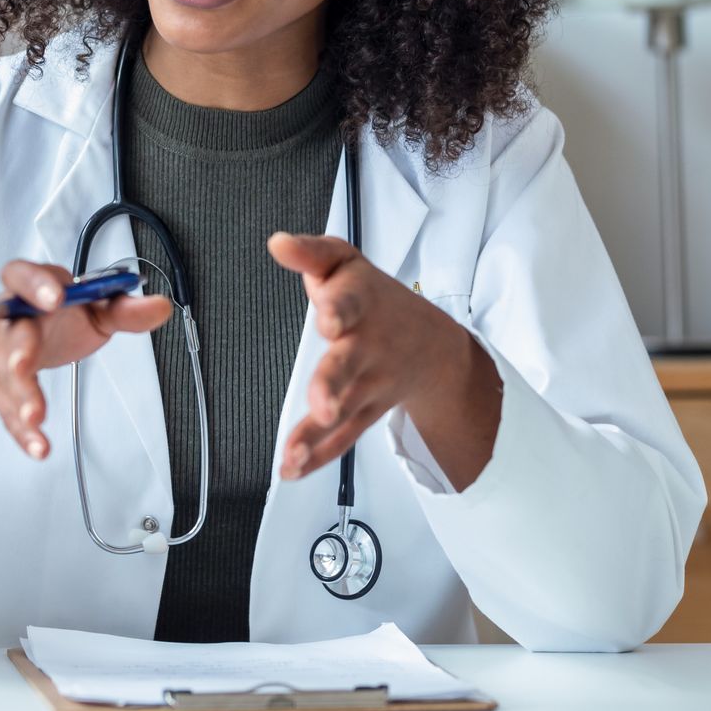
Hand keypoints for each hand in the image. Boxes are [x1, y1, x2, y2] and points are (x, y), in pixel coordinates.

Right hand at [0, 260, 171, 461]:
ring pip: (7, 378)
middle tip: (23, 363)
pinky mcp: (0, 394)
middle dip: (18, 349)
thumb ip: (122, 309)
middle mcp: (10, 323)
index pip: (24, 276)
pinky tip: (39, 446)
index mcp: (32, 293)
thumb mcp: (86, 310)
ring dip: (22, 396)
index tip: (56, 297)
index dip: (37, 285)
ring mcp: (0, 360)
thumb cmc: (45, 323)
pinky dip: (25, 433)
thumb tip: (159, 306)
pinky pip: (9, 415)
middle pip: (11, 334)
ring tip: (35, 414)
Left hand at [268, 232, 490, 482]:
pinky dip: (319, 455)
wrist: (433, 346)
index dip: (338, 310)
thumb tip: (277, 242)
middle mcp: (367, 346)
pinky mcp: (365, 412)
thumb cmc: (375, 298)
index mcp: (360, 303)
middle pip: (347, 367)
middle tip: (323, 405)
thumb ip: (311, 253)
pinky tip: (293, 468)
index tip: (327, 320)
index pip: (349, 302)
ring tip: (292, 453)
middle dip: (332, 385)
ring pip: (344, 411)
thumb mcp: (345, 262)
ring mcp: (368, 384)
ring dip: (317, 434)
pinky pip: (343, 437)